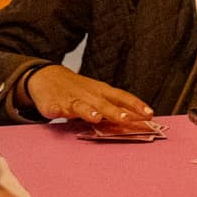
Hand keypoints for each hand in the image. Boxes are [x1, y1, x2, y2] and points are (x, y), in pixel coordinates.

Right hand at [24, 64, 154, 125]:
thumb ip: (115, 107)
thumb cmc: (79, 89)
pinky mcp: (54, 104)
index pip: (122, 97)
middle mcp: (89, 95)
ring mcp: (71, 99)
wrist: (48, 77)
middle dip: (116, 111)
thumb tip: (137, 119)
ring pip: (81, 106)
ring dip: (89, 111)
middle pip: (104, 103)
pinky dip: (59, 111)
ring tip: (96, 118)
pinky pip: (56, 108)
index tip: (149, 113)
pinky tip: (60, 114)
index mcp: (102, 92)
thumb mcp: (98, 95)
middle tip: (128, 119)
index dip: (136, 105)